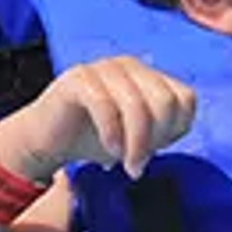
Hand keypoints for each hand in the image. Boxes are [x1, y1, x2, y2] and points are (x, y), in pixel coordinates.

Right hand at [0, 56, 195, 176]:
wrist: (46, 140)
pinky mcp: (78, 77)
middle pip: (166, 102)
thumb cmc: (93, 137)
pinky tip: (109, 152)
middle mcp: (130, 66)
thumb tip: (176, 128)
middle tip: (139, 163)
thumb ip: (161, 129)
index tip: (156, 151)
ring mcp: (104, 68)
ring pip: (138, 106)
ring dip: (136, 144)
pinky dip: (112, 134)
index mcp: (149, 76)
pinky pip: (105, 105)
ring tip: (127, 166)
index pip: (185, 99)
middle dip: (156, 139)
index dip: (175, 130)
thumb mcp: (137, 136)